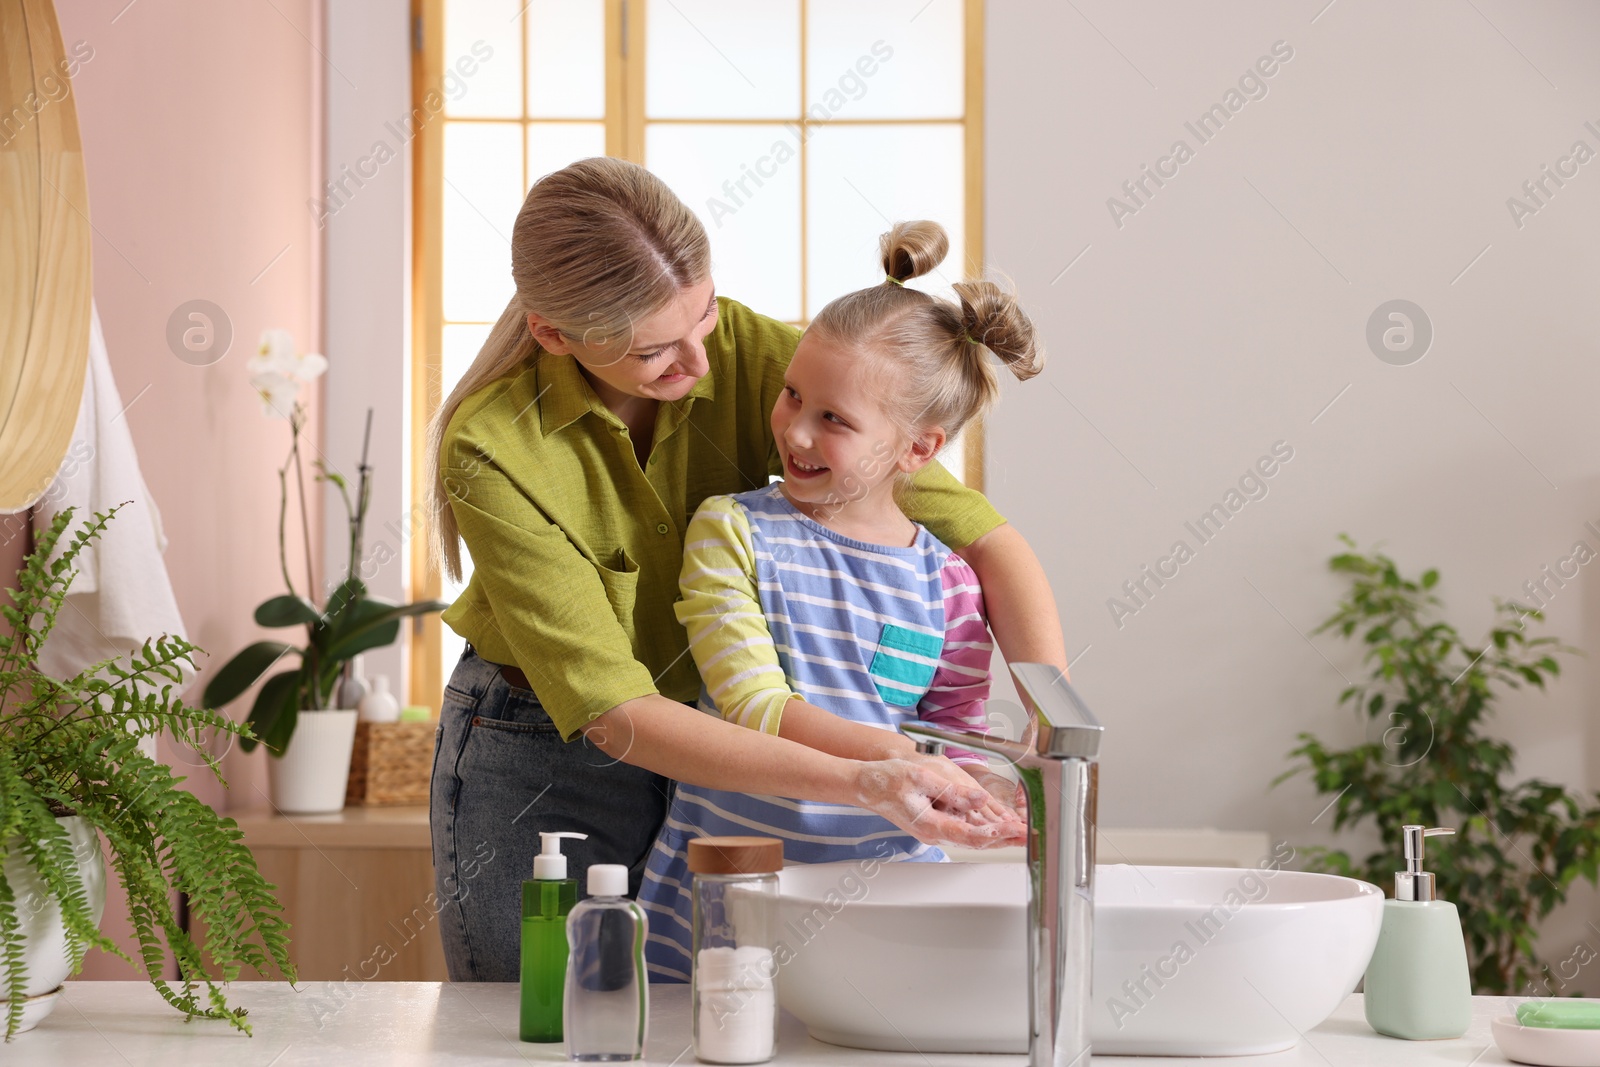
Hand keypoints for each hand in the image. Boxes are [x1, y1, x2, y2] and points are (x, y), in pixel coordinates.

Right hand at [850, 759, 1026, 848]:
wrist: (866, 785)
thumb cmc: (887, 780)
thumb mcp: (919, 778)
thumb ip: (951, 791)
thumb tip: (978, 799)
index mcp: (930, 824)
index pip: (969, 835)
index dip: (995, 835)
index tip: (1015, 831)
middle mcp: (935, 832)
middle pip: (976, 842)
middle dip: (1004, 840)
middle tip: (1030, 836)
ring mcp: (935, 830)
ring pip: (973, 838)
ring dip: (998, 837)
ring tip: (1022, 834)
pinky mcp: (936, 823)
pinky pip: (965, 830)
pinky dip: (985, 830)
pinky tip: (999, 828)